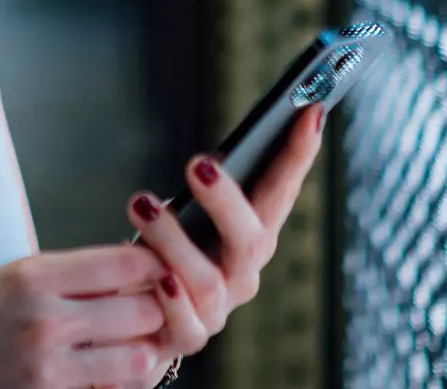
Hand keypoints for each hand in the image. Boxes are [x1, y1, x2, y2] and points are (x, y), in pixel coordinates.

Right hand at [0, 245, 175, 388]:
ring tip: (128, 347)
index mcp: (34, 274)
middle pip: (147, 309)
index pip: (131, 260)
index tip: (153, 273)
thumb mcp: (11, 281)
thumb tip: (145, 271)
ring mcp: (47, 368)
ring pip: (140, 358)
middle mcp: (45, 318)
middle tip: (147, 313)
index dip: (155, 267)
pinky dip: (118, 386)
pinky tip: (102, 376)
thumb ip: (73, 277)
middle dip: (155, 312)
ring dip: (144, 354)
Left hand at [115, 102, 327, 385]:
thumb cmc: (166, 251)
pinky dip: (172, 301)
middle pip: (251, 240)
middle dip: (227, 199)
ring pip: (209, 280)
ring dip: (174, 239)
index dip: (298, 155)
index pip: (281, 192)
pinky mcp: (185, 337)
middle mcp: (243, 273)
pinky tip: (157, 278)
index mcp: (251, 234)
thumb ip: (207, 190)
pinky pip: (185, 324)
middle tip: (199, 162)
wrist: (136, 319)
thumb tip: (212, 160)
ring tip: (142, 204)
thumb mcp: (187, 213)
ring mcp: (217, 309)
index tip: (310, 110)